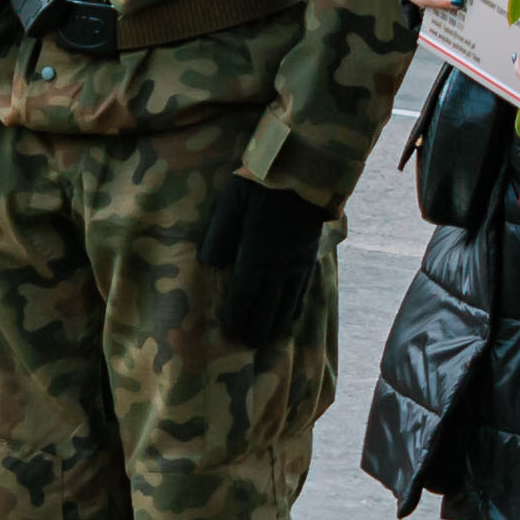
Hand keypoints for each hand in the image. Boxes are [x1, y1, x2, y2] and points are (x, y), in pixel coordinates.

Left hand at [195, 176, 333, 350]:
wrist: (305, 174)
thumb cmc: (262, 186)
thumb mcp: (231, 203)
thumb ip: (219, 235)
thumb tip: (210, 264)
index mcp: (256, 256)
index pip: (244, 296)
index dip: (237, 317)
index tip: (230, 333)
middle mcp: (278, 268)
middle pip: (267, 308)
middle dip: (257, 328)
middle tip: (247, 344)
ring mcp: (296, 265)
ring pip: (287, 304)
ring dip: (276, 324)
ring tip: (267, 339)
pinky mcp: (309, 258)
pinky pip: (303, 291)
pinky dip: (295, 309)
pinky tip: (291, 317)